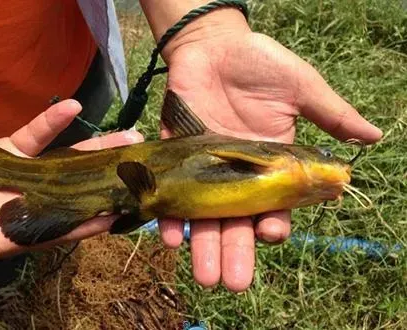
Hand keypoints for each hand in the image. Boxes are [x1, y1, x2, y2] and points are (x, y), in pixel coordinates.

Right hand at [0, 100, 142, 329]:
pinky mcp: (1, 154)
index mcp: (11, 233)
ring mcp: (15, 178)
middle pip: (74, 194)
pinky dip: (51, 124)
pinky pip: (32, 138)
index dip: (90, 222)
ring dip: (94, 151)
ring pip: (63, 163)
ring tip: (129, 139)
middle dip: (107, 182)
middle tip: (144, 171)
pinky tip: (75, 108)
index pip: (60, 229)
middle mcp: (22, 206)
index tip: (122, 212)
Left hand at [156, 9, 381, 290]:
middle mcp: (237, 174)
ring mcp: (204, 168)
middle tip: (232, 282)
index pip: (274, 205)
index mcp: (270, 164)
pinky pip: (170, 190)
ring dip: (203, 245)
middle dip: (236, 252)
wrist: (213, 45)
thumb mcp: (301, 87)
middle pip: (237, 221)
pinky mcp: (175, 155)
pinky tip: (170, 236)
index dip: (274, 223)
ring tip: (204, 275)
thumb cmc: (260, 64)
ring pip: (204, 215)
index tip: (273, 234)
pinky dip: (169, 213)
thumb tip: (372, 137)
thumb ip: (331, 113)